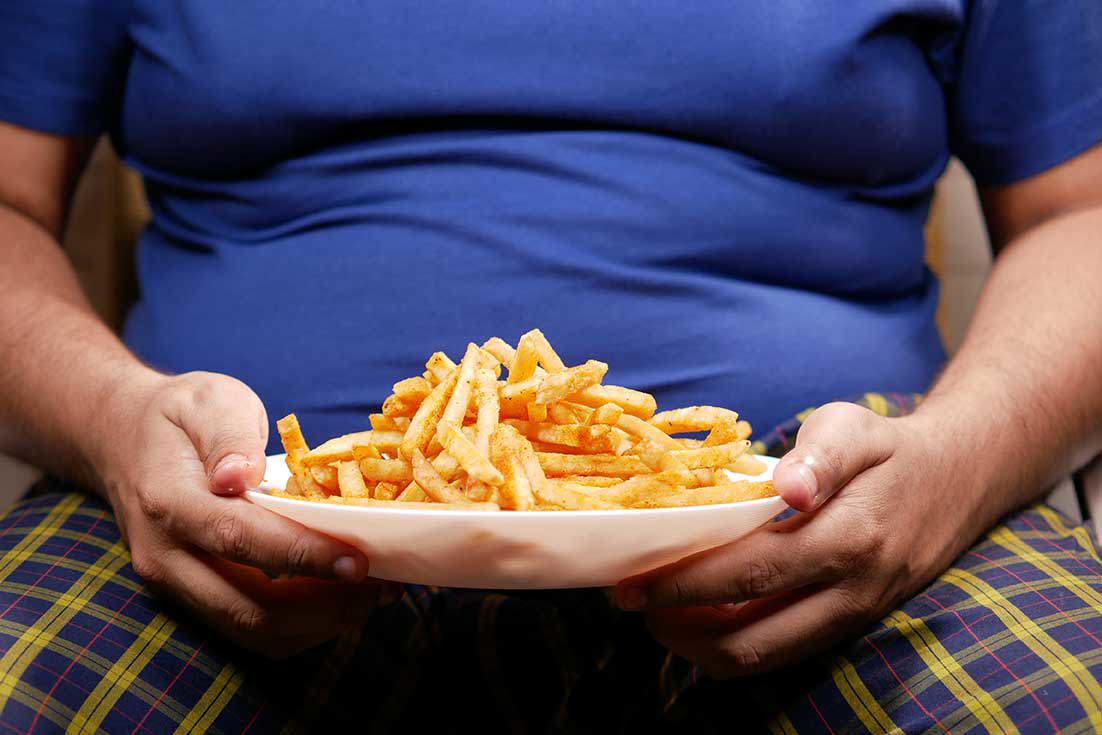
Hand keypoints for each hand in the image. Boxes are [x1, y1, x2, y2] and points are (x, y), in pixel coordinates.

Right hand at [90, 370, 398, 656]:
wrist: (122, 439)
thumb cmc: (179, 415)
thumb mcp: (207, 400)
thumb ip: (228, 434)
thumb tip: (239, 475)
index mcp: (170, 501)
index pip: (240, 539)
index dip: (302, 555)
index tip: (358, 561)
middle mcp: (166, 555)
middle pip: (248, 608)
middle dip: (324, 607)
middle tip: (382, 587)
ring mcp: (174, 584)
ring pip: (251, 631)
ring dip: (319, 624)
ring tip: (372, 597)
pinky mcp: (191, 596)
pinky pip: (248, 630)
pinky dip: (301, 626)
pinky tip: (340, 601)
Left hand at [614, 402, 978, 677]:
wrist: (957, 480)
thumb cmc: (888, 449)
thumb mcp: (855, 428)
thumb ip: (820, 455)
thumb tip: (787, 485)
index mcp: (849, 536)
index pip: (750, 574)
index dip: (684, 585)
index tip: (631, 584)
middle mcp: (852, 589)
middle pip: (751, 635)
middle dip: (679, 626)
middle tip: (631, 602)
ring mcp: (854, 615)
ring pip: (765, 657)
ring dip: (700, 647)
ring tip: (657, 615)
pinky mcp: (851, 626)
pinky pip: (783, 652)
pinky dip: (733, 646)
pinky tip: (700, 619)